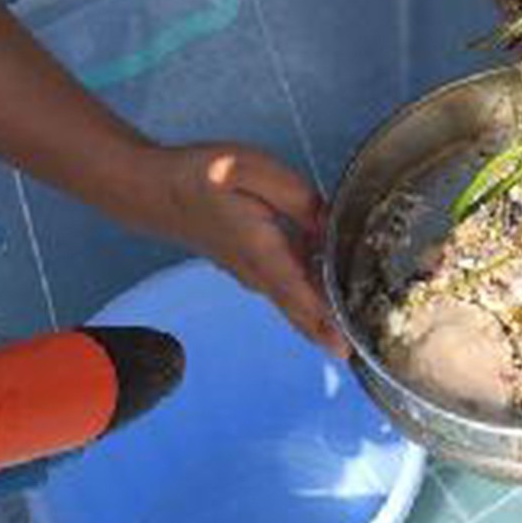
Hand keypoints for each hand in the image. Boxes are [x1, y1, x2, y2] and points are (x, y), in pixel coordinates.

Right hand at [132, 143, 345, 356]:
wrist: (155, 191)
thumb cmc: (200, 177)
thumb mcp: (250, 170)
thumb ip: (296, 197)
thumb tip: (329, 223)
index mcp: (260, 249)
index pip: (297, 294)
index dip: (323, 321)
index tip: (345, 347)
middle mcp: (257, 272)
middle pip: (300, 313)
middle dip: (332, 334)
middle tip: (366, 352)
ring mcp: (253, 276)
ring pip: (295, 306)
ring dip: (326, 319)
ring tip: (364, 324)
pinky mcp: (252, 269)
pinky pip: (288, 292)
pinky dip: (312, 300)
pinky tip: (338, 292)